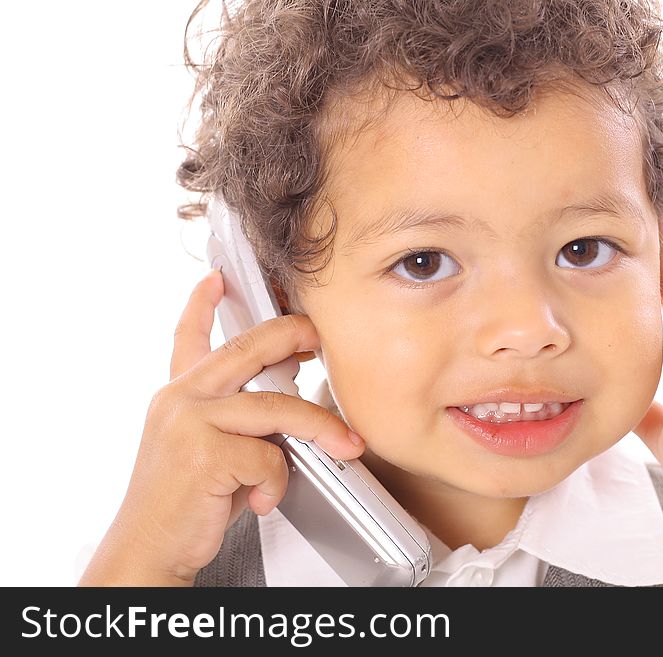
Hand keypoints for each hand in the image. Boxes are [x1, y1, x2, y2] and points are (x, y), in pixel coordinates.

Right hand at [82, 269, 363, 584]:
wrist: (146, 551)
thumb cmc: (185, 505)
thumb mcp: (207, 451)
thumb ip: (236, 422)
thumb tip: (291, 407)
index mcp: (179, 397)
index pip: (188, 339)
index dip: (201, 305)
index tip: (217, 279)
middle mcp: (179, 400)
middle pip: (246, 350)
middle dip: (291, 334)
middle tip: (320, 335)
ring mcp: (189, 423)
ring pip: (276, 407)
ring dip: (319, 428)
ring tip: (345, 445)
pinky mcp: (204, 454)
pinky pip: (270, 458)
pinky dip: (277, 483)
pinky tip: (260, 501)